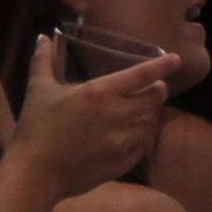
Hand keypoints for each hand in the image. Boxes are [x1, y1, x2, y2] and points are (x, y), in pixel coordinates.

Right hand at [10, 34, 184, 196]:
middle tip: (152, 89)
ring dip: (144, 118)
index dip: (162, 66)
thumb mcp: (38, 89)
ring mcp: (121, 142)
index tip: (176, 60)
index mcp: (101, 93)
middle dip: (157, 91)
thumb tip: (43, 37)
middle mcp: (118, 115)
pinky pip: (138, 150)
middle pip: (154, 99)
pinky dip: (136, 142)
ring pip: (146, 125)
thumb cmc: (36, 127)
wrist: (36, 173)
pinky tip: (125, 140)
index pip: (141, 75)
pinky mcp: (119, 164)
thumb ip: (44, 61)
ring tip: (133, 116)